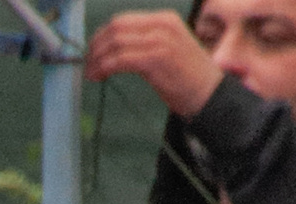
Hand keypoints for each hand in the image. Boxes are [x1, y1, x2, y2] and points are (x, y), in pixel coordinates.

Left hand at [83, 12, 225, 116]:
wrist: (208, 92)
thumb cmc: (186, 75)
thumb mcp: (168, 48)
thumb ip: (145, 42)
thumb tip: (114, 47)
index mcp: (164, 19)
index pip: (123, 20)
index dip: (101, 36)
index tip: (92, 53)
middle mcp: (162, 25)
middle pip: (116, 28)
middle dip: (95, 46)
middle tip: (87, 64)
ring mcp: (160, 41)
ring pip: (115, 43)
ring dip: (96, 60)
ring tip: (90, 74)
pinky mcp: (155, 60)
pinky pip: (120, 60)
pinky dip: (104, 68)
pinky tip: (98, 77)